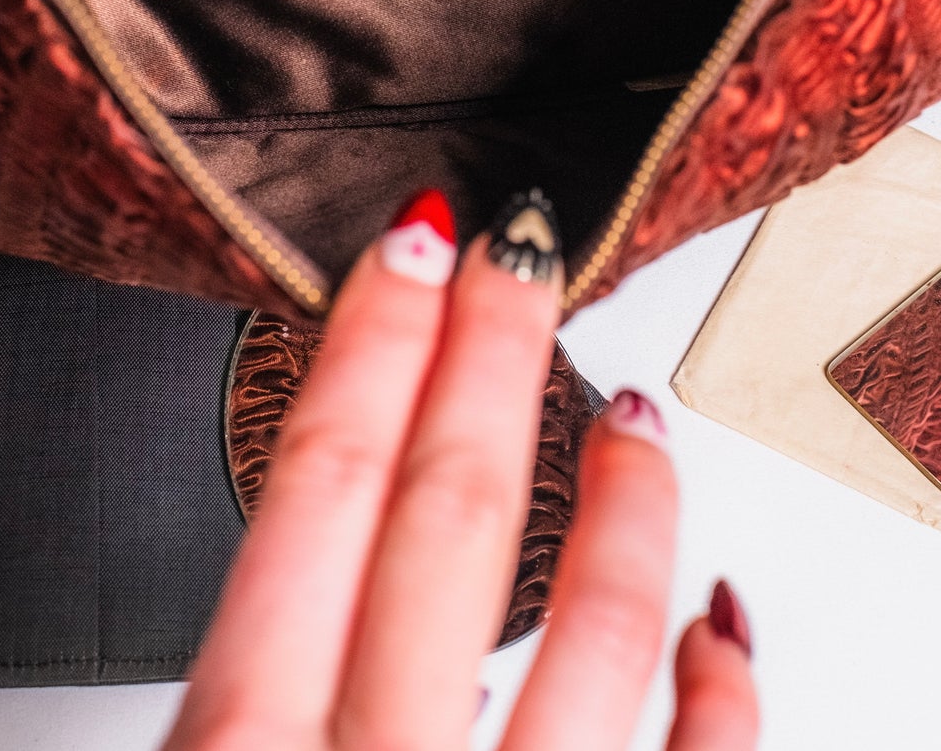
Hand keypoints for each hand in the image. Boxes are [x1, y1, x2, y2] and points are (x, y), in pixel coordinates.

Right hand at [168, 190, 759, 750]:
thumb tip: (261, 631)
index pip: (323, 481)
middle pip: (450, 509)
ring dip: (623, 502)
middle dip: (490, 352)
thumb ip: (223, 712)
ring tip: (636, 417)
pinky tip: (717, 622)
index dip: (375, 338)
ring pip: (594, 627)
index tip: (414, 239)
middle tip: (523, 246)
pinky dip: (717, 691)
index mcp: (239, 747)